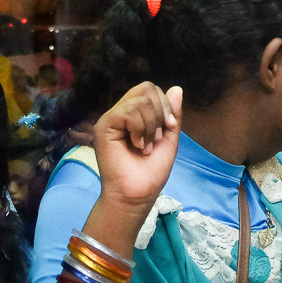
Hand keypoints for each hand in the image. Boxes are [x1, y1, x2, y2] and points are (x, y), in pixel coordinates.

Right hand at [94, 82, 181, 209]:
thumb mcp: (168, 139)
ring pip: (139, 100)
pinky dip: (139, 129)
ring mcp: (111, 119)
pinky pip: (128, 111)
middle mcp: (121, 113)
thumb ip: (172, 115)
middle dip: (160, 113)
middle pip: (146, 88)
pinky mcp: (104, 126)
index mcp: (134, 115)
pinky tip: (137, 146)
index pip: (151, 90)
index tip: (169, 127)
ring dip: (150, 126)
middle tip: (155, 139)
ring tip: (145, 147)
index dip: (166, 105)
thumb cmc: (150, 172)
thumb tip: (177, 88)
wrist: (137, 194)